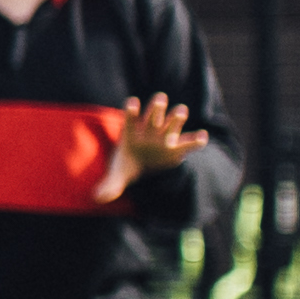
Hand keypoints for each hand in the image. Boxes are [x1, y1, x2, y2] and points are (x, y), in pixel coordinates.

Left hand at [94, 94, 211, 203]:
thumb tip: (98, 198)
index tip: (131, 102)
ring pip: (172, 120)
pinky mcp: (179, 145)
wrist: (144, 166)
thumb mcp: (118, 176)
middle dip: (157, 107)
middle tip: (160, 100)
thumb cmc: (128, 165)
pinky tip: (201, 138)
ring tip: (180, 112)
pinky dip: (197, 139)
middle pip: (154, 113)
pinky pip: (190, 141)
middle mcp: (150, 130)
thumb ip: (110, 185)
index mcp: (132, 134)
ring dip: (177, 115)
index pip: (130, 118)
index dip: (131, 110)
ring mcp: (166, 135)